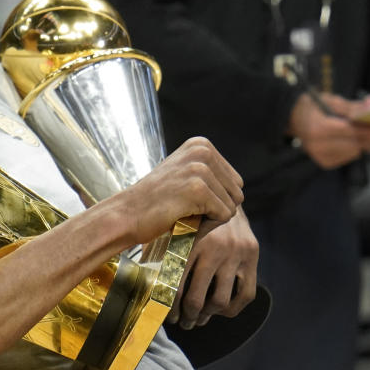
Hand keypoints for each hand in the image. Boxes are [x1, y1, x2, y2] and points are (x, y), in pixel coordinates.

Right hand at [117, 137, 242, 244]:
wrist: (128, 214)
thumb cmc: (157, 202)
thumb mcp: (184, 175)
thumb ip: (212, 176)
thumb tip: (240, 190)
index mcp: (201, 144)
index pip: (235, 181)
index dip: (216, 199)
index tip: (188, 198)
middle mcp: (202, 150)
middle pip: (237, 192)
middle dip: (216, 208)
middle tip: (186, 209)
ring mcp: (199, 168)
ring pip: (232, 206)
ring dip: (210, 217)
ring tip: (184, 212)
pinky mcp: (197, 188)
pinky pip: (224, 215)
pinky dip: (207, 225)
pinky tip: (183, 218)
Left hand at [167, 207, 257, 328]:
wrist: (222, 195)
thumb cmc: (189, 216)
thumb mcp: (170, 229)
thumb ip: (157, 251)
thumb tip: (139, 282)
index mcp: (188, 241)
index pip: (175, 286)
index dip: (169, 307)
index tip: (167, 316)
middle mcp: (213, 247)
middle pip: (196, 299)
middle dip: (187, 317)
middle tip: (183, 322)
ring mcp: (235, 253)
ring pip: (220, 301)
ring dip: (207, 316)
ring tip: (198, 319)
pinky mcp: (252, 256)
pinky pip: (245, 294)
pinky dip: (232, 309)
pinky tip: (220, 311)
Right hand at [288, 92, 369, 167]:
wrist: (293, 119)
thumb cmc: (312, 107)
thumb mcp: (331, 100)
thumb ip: (352, 106)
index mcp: (317, 128)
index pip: (348, 131)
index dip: (367, 130)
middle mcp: (316, 144)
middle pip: (353, 144)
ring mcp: (318, 155)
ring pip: (352, 153)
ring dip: (362, 145)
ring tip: (368, 136)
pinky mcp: (323, 162)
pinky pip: (347, 158)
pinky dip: (353, 150)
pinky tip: (352, 142)